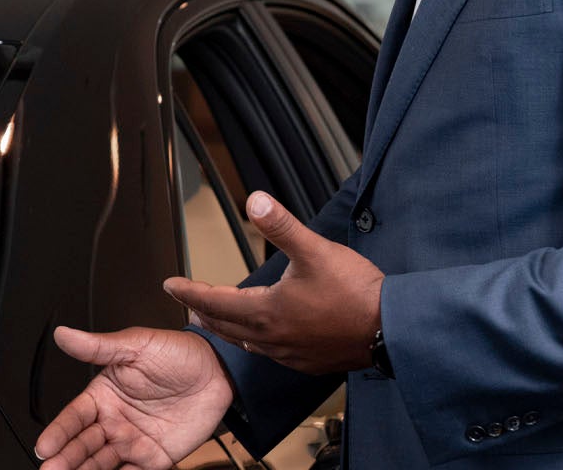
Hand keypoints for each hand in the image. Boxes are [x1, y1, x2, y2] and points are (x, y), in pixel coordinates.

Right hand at [33, 326, 235, 469]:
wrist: (219, 371)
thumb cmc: (177, 353)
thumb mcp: (136, 344)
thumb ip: (97, 346)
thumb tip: (64, 335)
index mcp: (104, 394)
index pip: (74, 417)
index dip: (58, 432)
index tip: (45, 446)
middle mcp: (114, 421)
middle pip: (83, 445)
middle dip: (66, 459)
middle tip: (53, 469)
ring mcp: (133, 441)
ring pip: (102, 463)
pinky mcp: (155, 458)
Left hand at [166, 191, 384, 374]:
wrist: (392, 329)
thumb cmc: (356, 292)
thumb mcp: (315, 250)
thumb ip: (282, 225)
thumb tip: (254, 200)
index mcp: (267, 312)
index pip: (214, 302)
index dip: (189, 291)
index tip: (170, 285)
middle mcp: (272, 338)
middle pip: (224, 327)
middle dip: (202, 312)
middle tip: (187, 301)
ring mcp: (290, 354)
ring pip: (245, 343)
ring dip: (226, 329)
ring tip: (217, 318)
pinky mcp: (309, 362)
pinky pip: (270, 354)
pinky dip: (255, 343)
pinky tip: (263, 337)